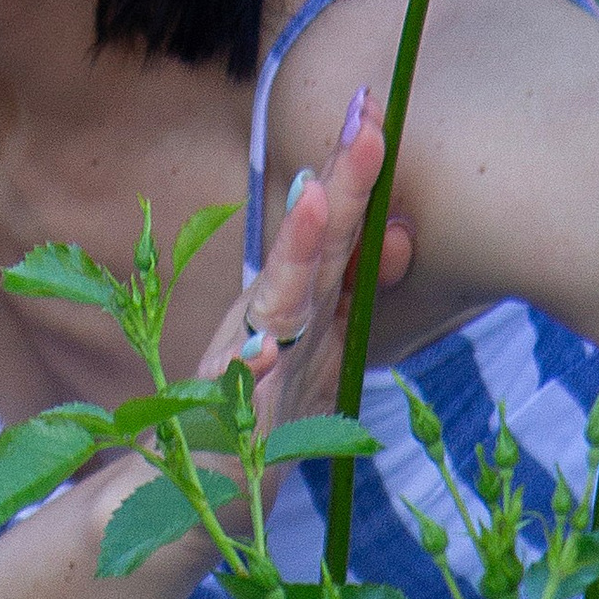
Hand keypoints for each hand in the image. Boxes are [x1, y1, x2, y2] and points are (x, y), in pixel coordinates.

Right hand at [202, 88, 410, 441]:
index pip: (333, 229)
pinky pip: (238, 392)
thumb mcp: (320, 348)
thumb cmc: (263, 413)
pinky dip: (247, 369)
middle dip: (339, 183)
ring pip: (275, 301)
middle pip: (311, 245)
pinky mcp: (223, 415)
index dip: (355, 172)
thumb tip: (401, 235)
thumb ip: (353, 293)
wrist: (197, 491)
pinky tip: (262, 351)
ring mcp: (244, 363)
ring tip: (314, 197)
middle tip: (366, 121)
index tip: (376, 107)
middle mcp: (267, 318)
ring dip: (295, 250)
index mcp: (294, 301)